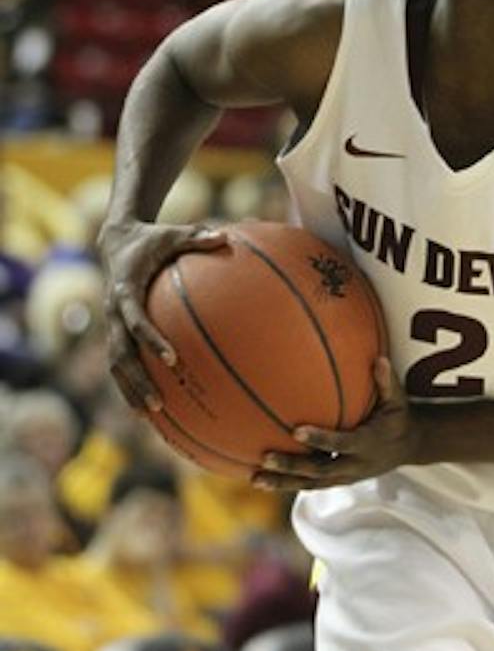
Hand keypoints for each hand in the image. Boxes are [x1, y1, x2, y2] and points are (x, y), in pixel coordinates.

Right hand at [98, 218, 228, 412]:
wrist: (116, 241)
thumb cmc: (152, 238)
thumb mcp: (173, 233)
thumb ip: (197, 237)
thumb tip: (227, 236)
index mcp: (125, 289)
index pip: (135, 320)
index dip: (151, 340)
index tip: (171, 359)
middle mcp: (113, 311)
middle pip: (120, 353)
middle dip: (137, 381)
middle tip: (159, 403)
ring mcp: (110, 324)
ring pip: (115, 365)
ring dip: (130, 390)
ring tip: (150, 417)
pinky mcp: (113, 331)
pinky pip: (120, 362)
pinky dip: (129, 384)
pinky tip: (148, 406)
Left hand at [253, 358, 416, 490]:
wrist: (409, 447)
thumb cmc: (398, 416)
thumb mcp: (398, 399)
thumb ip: (386, 381)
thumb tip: (378, 359)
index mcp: (367, 444)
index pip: (340, 443)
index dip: (319, 439)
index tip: (296, 430)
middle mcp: (355, 465)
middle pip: (319, 470)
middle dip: (292, 466)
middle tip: (265, 456)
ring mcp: (345, 477)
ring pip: (310, 484)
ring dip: (283, 482)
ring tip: (254, 478)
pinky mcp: (338, 481)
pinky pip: (310, 485)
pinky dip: (287, 484)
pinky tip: (263, 479)